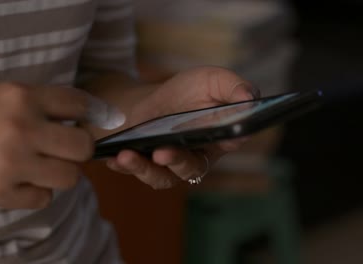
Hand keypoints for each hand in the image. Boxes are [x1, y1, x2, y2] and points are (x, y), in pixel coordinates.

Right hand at [0, 83, 93, 208]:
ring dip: (61, 173)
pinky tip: (21, 181)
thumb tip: (88, 114)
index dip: (90, 114)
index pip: (79, 105)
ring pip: (70, 177)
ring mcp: (11, 163)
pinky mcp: (0, 192)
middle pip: (83, 147)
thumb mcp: (2, 93)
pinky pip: (44, 198)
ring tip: (43, 166)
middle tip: (65, 149)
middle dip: (79, 149)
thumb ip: (42, 103)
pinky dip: (37, 192)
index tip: (89, 122)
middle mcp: (21, 128)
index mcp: (21, 96)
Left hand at [105, 67, 258, 188]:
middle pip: (192, 167)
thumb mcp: (210, 80)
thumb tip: (250, 98)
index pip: (229, 142)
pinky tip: (113, 158)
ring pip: (162, 177)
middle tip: (162, 153)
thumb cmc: (186, 93)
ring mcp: (169, 167)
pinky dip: (124, 167)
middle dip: (177, 161)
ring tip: (126, 156)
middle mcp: (196, 158)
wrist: (151, 102)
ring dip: (144, 169)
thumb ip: (233, 86)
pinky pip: (136, 173)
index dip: (228, 140)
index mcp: (219, 139)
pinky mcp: (147, 168)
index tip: (225, 137)